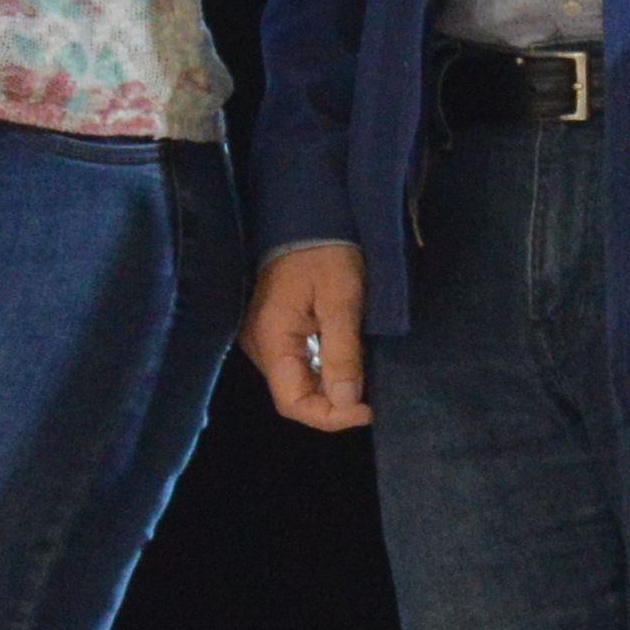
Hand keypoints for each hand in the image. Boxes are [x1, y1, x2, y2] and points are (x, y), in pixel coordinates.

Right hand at [243, 244, 371, 433]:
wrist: (306, 212)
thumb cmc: (325, 251)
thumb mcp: (342, 300)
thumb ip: (342, 353)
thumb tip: (348, 403)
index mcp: (271, 341)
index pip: (293, 403)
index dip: (331, 416)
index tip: (368, 409)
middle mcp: (259, 347)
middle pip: (294, 396)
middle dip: (334, 403)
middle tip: (370, 396)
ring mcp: (263, 339)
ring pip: (297, 381)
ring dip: (330, 387)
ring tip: (362, 378)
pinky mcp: (273, 329)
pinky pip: (297, 362)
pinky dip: (323, 369)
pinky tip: (346, 361)